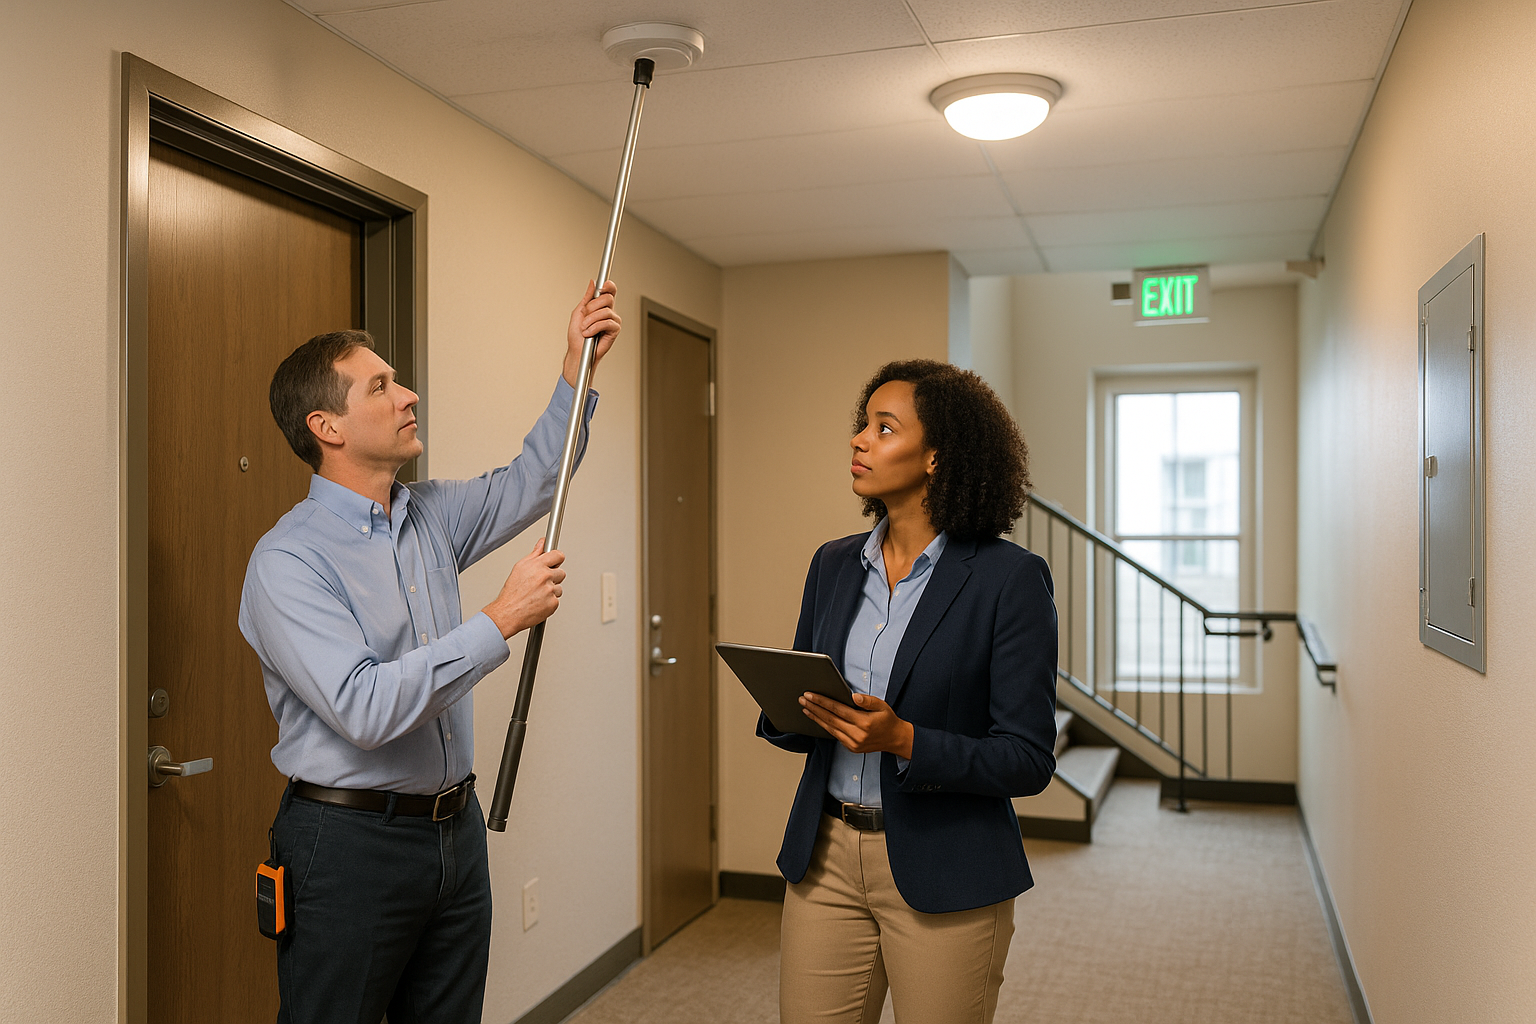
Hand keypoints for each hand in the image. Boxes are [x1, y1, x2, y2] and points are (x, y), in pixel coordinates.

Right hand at [482, 539, 565, 638]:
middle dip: (553, 577)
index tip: (555, 561)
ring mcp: (550, 590)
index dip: (557, 559)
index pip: (558, 555)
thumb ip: (535, 554)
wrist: (508, 613)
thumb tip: (542, 542)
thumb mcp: (520, 567)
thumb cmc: (512, 592)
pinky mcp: (553, 603)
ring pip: (559, 588)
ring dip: (551, 591)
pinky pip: (556, 600)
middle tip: (540, 583)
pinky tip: (539, 602)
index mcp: (537, 565)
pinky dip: (549, 602)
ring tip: (537, 594)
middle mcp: (545, 576)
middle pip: (561, 572)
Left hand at [563, 280, 620, 387]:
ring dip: (590, 320)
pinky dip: (594, 328)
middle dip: (592, 307)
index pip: (610, 290)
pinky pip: (606, 323)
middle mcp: (608, 311)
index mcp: (600, 306)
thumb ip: (587, 297)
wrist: (578, 350)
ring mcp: (613, 320)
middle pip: (608, 298)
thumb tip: (593, 282)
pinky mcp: (615, 330)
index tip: (602, 286)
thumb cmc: (577, 334)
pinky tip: (589, 333)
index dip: (608, 285)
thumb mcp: (579, 312)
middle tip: (585, 315)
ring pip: (605, 311)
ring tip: (585, 328)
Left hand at [800, 692, 914, 758]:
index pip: (838, 709)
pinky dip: (825, 726)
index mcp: (864, 722)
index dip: (822, 701)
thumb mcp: (882, 705)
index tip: (811, 695)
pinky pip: (835, 735)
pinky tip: (818, 719)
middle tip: (803, 699)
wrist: (895, 739)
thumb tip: (854, 697)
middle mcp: (857, 734)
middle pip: (830, 719)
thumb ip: (868, 701)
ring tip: (805, 708)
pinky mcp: (851, 748)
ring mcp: (853, 743)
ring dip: (816, 718)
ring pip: (830, 728)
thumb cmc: (887, 720)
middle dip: (814, 708)